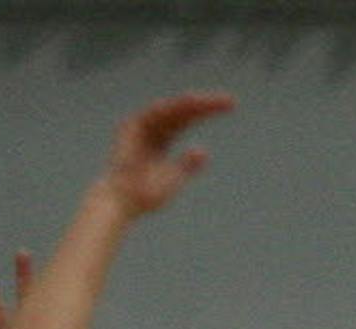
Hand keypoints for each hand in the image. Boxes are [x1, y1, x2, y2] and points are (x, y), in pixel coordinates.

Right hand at [104, 91, 235, 217]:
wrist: (123, 201)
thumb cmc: (145, 196)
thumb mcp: (173, 180)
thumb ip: (186, 165)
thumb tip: (203, 151)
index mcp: (164, 138)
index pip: (189, 119)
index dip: (208, 110)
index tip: (232, 104)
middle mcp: (154, 128)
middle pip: (183, 111)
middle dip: (205, 104)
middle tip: (230, 101)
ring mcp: (142, 126)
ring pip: (170, 109)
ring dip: (189, 104)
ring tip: (207, 101)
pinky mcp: (130, 127)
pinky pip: (152, 114)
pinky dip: (168, 109)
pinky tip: (186, 103)